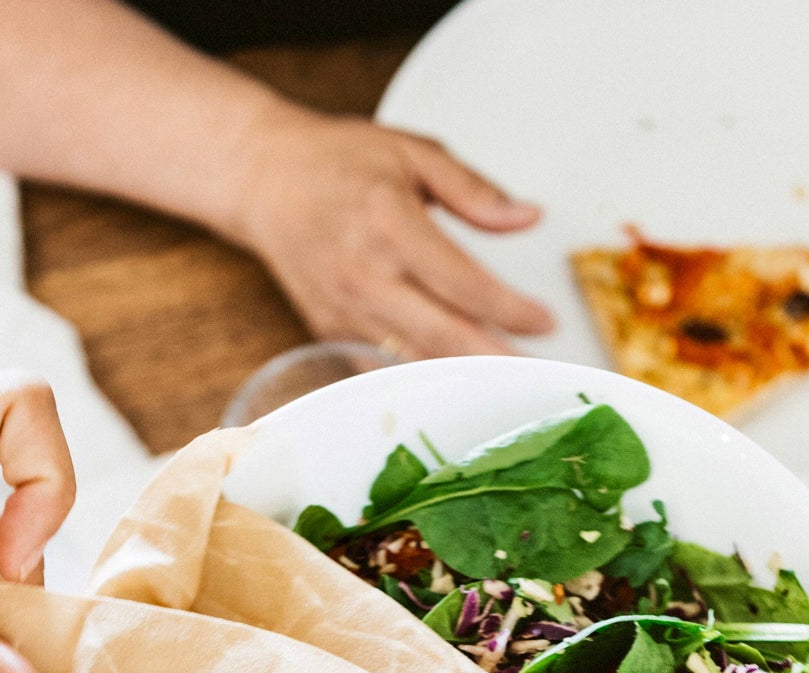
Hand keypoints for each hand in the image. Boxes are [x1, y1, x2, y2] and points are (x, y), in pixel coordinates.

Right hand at [230, 105, 553, 358]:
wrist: (262, 179)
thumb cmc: (337, 162)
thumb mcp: (412, 153)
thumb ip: (473, 191)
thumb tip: (527, 218)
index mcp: (389, 224)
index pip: (464, 283)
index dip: (510, 310)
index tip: (545, 324)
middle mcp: (365, 275)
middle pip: (442, 335)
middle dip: (495, 360)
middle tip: (537, 375)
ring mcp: (343, 310)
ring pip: (414, 360)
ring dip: (463, 375)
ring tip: (506, 383)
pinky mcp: (329, 331)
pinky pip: (383, 365)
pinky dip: (420, 377)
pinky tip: (454, 381)